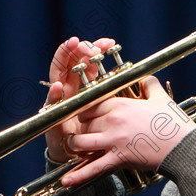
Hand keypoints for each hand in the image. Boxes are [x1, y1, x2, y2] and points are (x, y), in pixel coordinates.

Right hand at [43, 37, 117, 162]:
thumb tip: (142, 75)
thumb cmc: (95, 128)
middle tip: (88, 43)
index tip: (109, 43)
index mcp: (83, 82)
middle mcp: (69, 86)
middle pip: (70, 60)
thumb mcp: (107, 106)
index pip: (87, 59)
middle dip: (77, 48)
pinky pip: (52, 104)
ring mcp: (60, 98)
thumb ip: (118, 91)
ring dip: (63, 60)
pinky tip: (59, 87)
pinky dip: (54, 95)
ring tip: (71, 49)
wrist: (80, 153)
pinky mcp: (54, 115)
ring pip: (58, 74)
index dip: (96, 48)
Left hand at [60, 76, 195, 186]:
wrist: (183, 146)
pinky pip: (93, 169)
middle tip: (82, 133)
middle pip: (83, 124)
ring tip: (77, 149)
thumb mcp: (161, 98)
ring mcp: (113, 141)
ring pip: (81, 143)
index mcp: (120, 104)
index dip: (84, 111)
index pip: (89, 105)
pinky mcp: (118, 160)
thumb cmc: (173, 122)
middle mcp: (112, 121)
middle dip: (80, 129)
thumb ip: (149, 84)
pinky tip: (65, 181)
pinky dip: (78, 176)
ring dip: (76, 147)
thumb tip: (145, 78)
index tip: (83, 116)